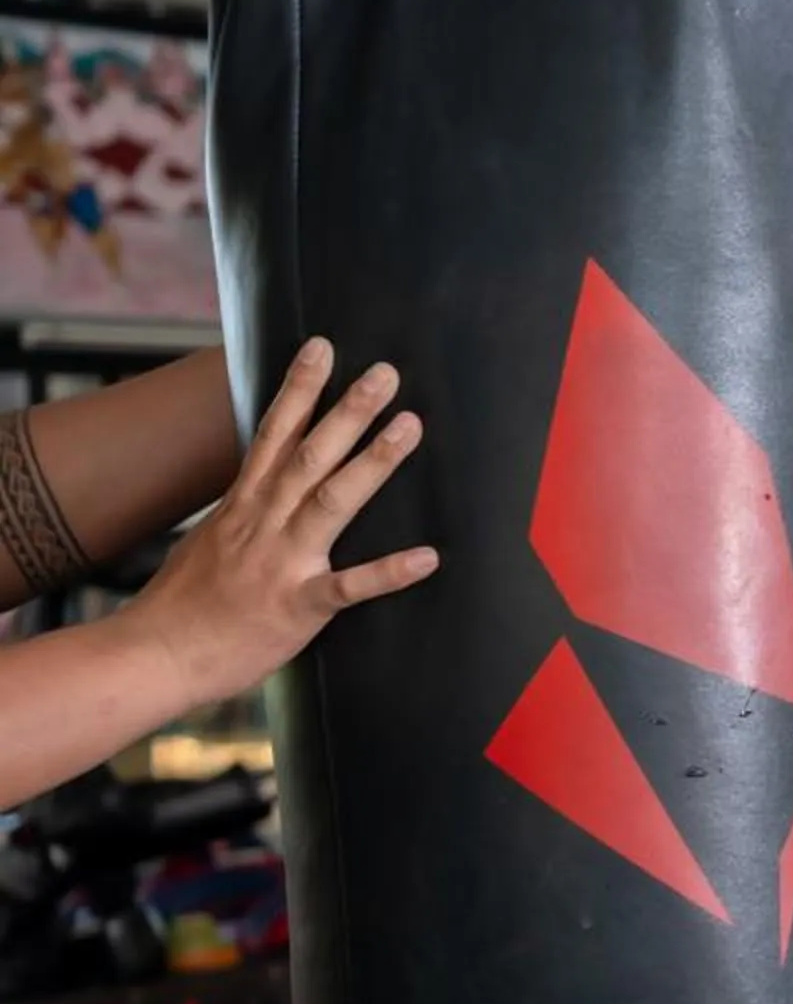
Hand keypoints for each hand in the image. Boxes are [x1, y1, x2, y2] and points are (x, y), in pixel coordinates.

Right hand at [117, 339, 437, 710]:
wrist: (154, 655)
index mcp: (244, 505)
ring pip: (332, 501)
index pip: (274, 433)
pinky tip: (427, 557)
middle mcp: (264, 523)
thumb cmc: (183, 603)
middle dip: (348, 410)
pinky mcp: (297, 605)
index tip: (323, 348)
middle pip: (310, 454)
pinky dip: (388, 572)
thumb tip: (261, 484)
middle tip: (387, 373)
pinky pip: (349, 586)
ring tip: (410, 427)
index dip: (299, 388)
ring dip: (373, 462)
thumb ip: (244, 510)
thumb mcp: (210, 539)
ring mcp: (282, 562)